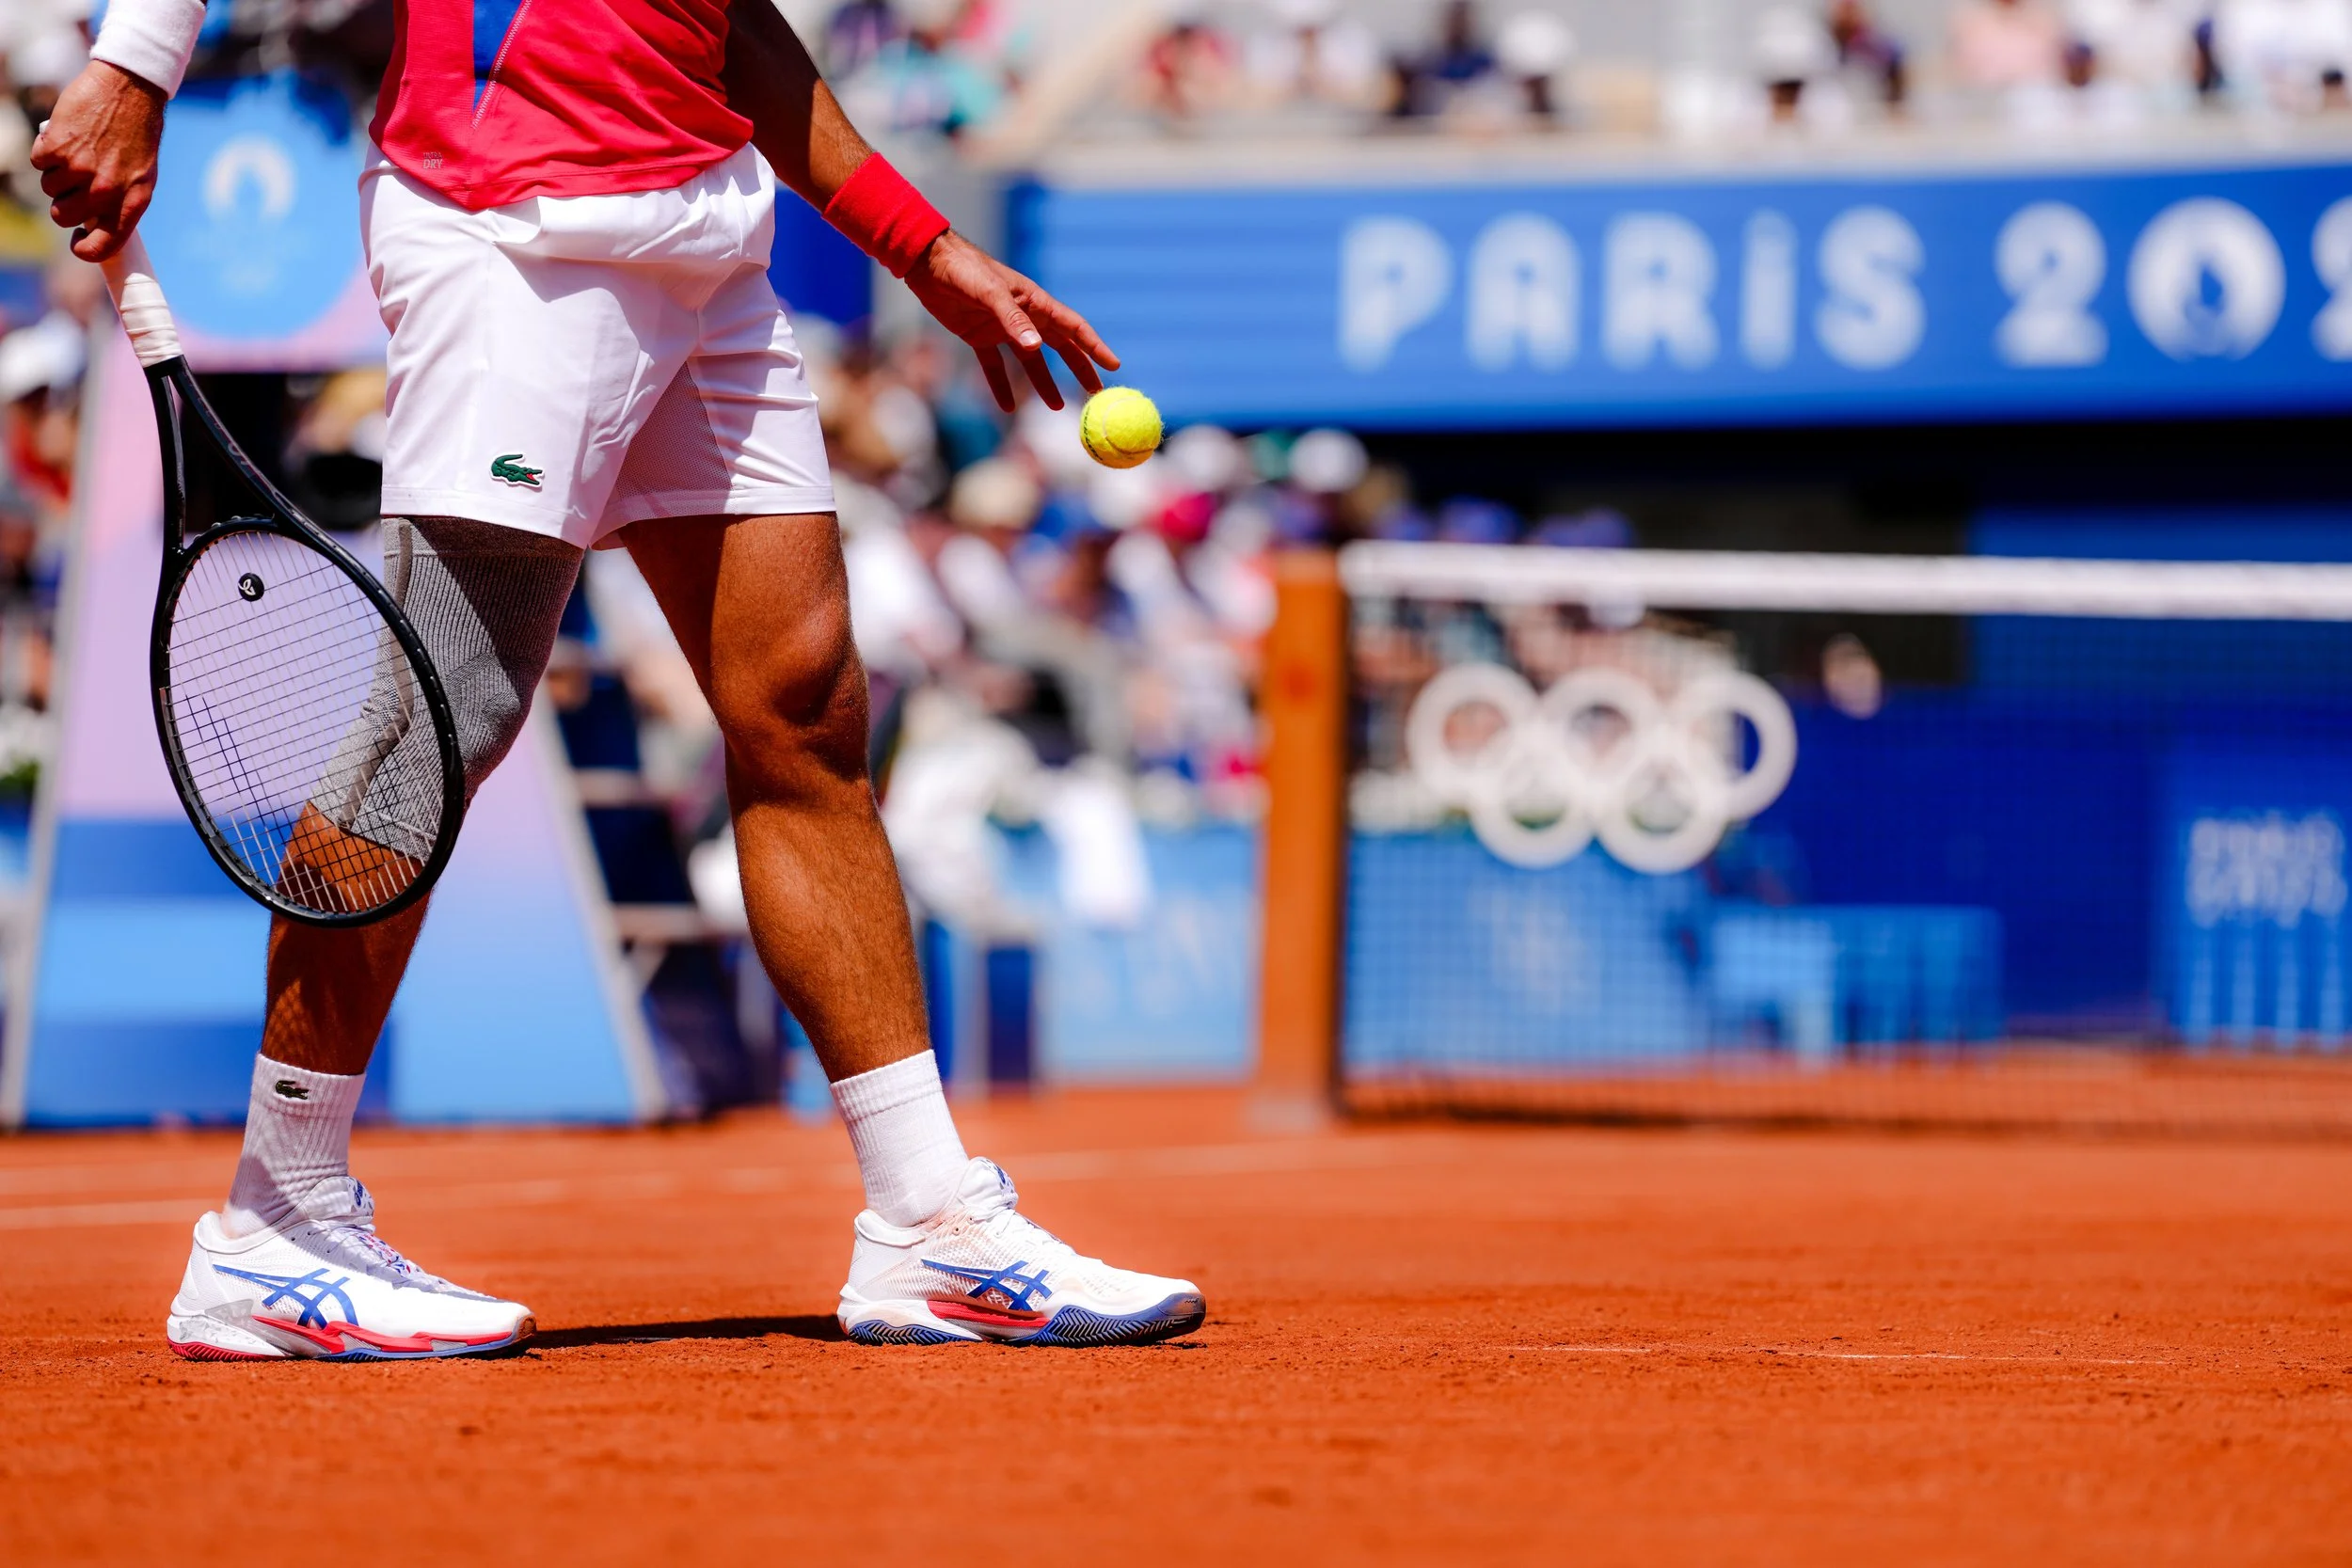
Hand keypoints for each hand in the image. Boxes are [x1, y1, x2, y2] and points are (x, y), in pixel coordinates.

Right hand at [29, 61, 167, 262]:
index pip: (103, 247)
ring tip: (78, 151)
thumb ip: (120, 202)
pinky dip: (46, 150)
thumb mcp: (141, 175)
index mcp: (132, 202)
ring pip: (49, 188)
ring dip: (56, 172)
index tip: (76, 242)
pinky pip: (38, 161)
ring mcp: (80, 169)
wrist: (130, 89)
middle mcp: (106, 190)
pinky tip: (66, 136)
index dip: (84, 251)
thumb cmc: (136, 134)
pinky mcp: (57, 147)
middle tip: (74, 182)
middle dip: (63, 202)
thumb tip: (97, 227)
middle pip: (63, 216)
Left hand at [904, 230, 1118, 412]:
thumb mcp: (989, 293)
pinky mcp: (978, 336)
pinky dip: (1001, 387)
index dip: (1095, 347)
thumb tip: (1036, 347)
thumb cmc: (963, 270)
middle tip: (1095, 394)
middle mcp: (1024, 316)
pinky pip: (995, 367)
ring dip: (1044, 384)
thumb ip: (1012, 319)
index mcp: (1035, 302)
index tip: (1115, 365)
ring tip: (1055, 408)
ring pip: (1030, 361)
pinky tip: (1008, 407)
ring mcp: (1002, 328)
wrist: (927, 262)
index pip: (1074, 327)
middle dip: (1079, 369)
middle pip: (1060, 347)